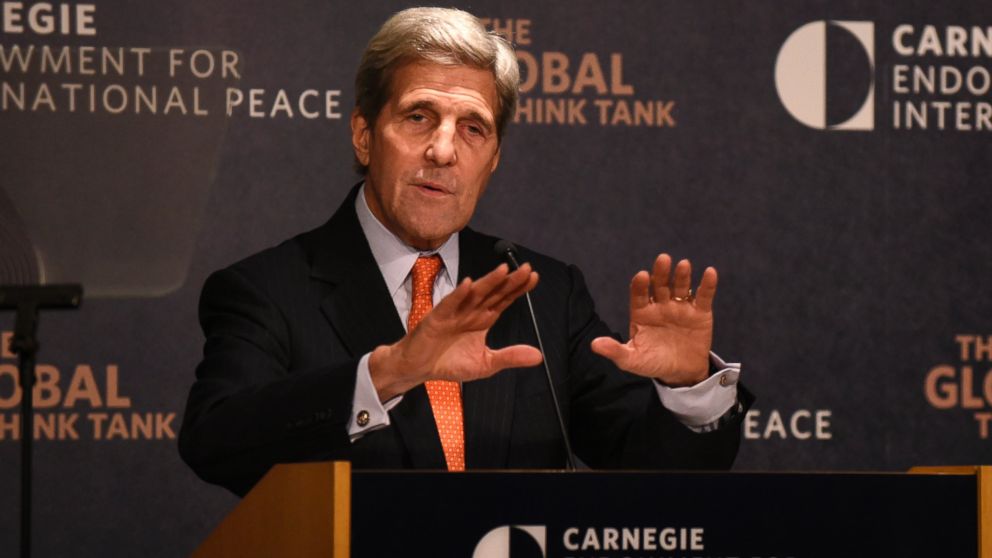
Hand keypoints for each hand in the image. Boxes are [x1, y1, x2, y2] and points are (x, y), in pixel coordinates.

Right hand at [369, 263, 542, 400]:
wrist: (418, 369)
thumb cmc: (448, 363)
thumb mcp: (485, 364)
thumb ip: (510, 357)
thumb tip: (538, 356)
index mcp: (483, 319)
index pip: (504, 299)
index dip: (518, 288)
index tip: (534, 276)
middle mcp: (471, 312)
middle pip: (493, 292)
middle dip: (510, 280)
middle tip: (526, 268)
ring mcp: (454, 312)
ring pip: (475, 293)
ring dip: (488, 281)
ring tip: (503, 270)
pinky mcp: (437, 318)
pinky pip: (449, 304)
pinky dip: (459, 294)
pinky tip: (469, 284)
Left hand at [591, 254, 715, 386]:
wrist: (681, 374)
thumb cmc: (653, 364)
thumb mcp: (632, 360)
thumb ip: (615, 351)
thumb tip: (594, 344)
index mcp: (642, 312)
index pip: (638, 294)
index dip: (640, 285)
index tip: (642, 276)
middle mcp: (660, 305)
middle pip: (660, 285)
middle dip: (661, 272)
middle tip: (663, 259)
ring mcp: (680, 307)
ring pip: (680, 287)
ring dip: (682, 275)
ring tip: (683, 265)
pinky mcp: (700, 313)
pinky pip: (703, 296)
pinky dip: (707, 285)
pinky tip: (710, 272)